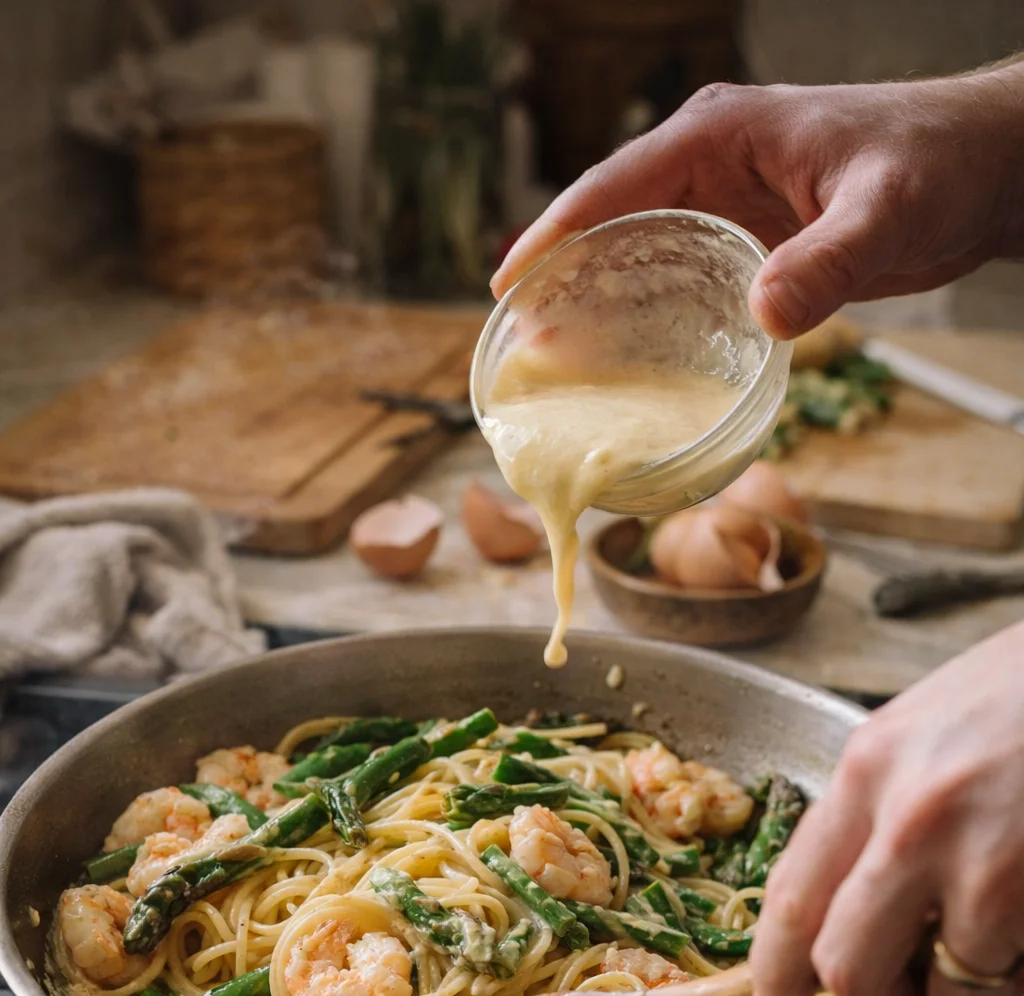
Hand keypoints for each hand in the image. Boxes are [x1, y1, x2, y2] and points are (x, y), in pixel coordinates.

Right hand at [492, 62, 1023, 338]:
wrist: (980, 171)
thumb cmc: (935, 163)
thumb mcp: (884, 209)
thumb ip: (828, 260)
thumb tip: (764, 317)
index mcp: (719, 135)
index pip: (614, 184)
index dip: (555, 234)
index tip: (510, 286)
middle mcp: (708, 166)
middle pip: (607, 223)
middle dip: (561, 279)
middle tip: (524, 347)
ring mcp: (722, 205)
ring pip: (635, 255)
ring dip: (595, 304)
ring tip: (555, 365)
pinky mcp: (744, 243)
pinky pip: (674, 282)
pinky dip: (643, 318)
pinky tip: (625, 365)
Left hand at [751, 620, 1023, 995]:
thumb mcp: (928, 729)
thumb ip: (879, 809)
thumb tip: (846, 902)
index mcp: (867, 769)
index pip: (791, 895)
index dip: (774, 972)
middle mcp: (905, 815)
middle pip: (843, 965)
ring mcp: (974, 855)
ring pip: (942, 984)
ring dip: (970, 983)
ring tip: (1004, 930)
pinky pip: (1007, 975)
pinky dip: (1020, 971)